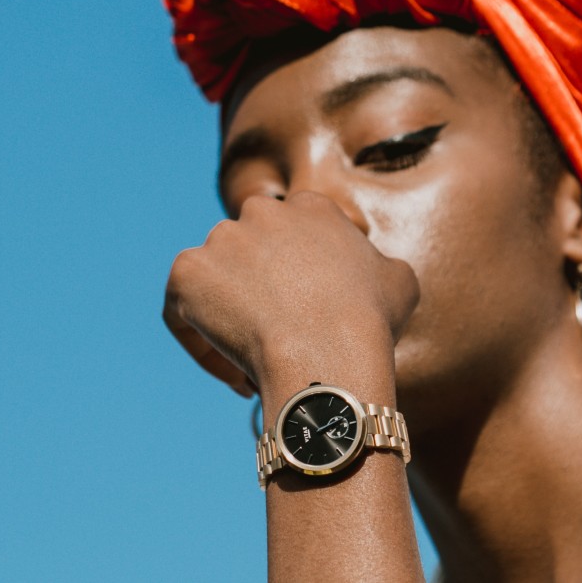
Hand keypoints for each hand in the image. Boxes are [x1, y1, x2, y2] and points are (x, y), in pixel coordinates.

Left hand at [163, 191, 418, 400]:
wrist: (329, 351)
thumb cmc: (370, 322)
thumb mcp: (398, 281)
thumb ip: (377, 264)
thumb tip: (373, 272)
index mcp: (311, 207)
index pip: (294, 240)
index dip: (298, 283)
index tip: (306, 318)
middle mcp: (262, 211)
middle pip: (252, 257)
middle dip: (260, 295)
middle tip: (278, 341)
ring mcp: (220, 239)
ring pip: (216, 284)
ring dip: (230, 321)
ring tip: (256, 367)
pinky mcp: (186, 272)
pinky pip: (183, 311)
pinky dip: (201, 344)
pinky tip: (235, 375)